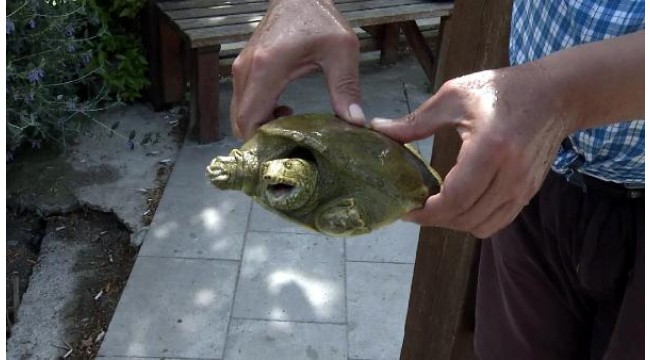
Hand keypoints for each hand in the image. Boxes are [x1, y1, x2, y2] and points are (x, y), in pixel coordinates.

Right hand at [230, 0, 365, 138]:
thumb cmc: (318, 18)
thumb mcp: (341, 51)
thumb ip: (346, 87)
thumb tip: (355, 121)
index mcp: (267, 68)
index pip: (249, 119)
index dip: (262, 141)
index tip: (286, 148)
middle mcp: (247, 71)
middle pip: (240, 121)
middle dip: (263, 138)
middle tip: (292, 142)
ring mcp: (241, 69)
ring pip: (239, 113)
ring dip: (261, 125)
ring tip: (290, 124)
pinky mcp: (244, 68)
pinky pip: (243, 102)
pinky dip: (258, 113)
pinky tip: (283, 110)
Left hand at [371, 64, 575, 237]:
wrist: (555, 94)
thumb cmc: (501, 89)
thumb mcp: (454, 96)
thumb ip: (416, 121)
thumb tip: (378, 130)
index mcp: (490, 148)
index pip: (455, 198)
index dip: (426, 212)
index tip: (405, 209)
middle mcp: (511, 174)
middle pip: (466, 217)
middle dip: (435, 219)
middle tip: (413, 208)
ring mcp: (524, 187)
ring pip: (482, 225)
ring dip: (454, 223)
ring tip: (434, 207)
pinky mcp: (529, 192)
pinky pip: (498, 221)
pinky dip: (474, 220)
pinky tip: (459, 205)